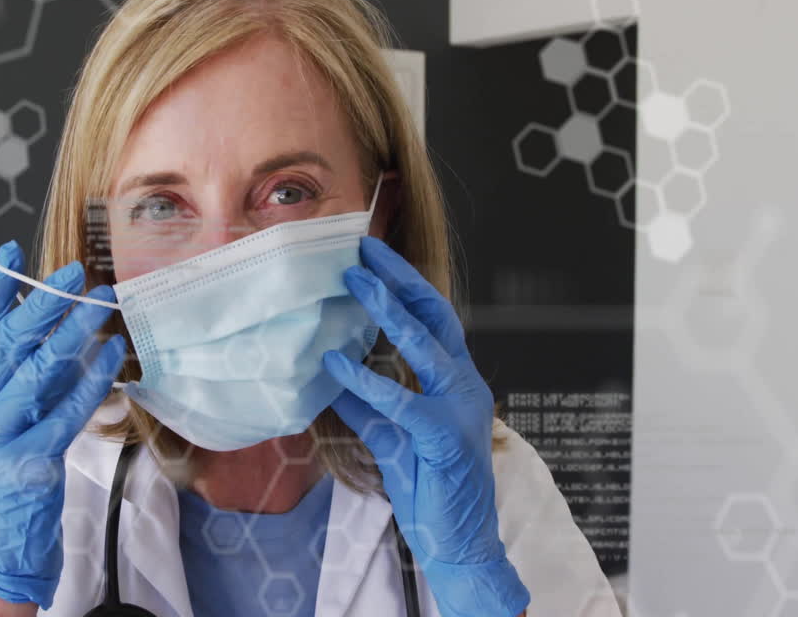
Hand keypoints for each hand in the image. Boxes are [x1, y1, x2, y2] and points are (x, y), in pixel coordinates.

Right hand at [0, 241, 125, 608]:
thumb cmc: (6, 470)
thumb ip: (17, 371)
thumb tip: (53, 316)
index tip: (10, 252)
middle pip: (9, 340)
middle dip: (44, 301)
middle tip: (75, 273)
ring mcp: (1, 432)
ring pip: (39, 370)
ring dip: (73, 332)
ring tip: (100, 303)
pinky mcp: (31, 458)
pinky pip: (67, 409)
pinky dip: (92, 379)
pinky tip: (112, 355)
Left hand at [322, 236, 529, 616]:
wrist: (463, 547)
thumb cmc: (432, 492)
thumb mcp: (392, 439)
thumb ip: (368, 408)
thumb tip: (332, 377)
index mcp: (456, 382)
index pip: (434, 320)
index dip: (405, 286)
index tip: (373, 258)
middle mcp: (465, 386)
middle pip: (436, 316)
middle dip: (400, 279)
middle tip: (363, 250)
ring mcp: (460, 409)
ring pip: (426, 346)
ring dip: (387, 311)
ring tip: (353, 282)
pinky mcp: (445, 438)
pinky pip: (403, 402)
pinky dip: (367, 381)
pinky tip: (336, 364)